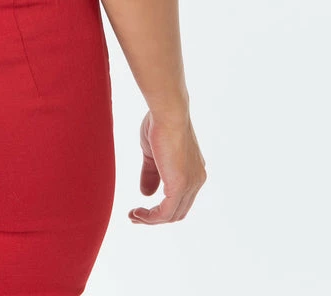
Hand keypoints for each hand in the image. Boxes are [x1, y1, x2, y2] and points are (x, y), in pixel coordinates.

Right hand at [129, 108, 206, 223]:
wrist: (167, 112)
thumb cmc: (160, 124)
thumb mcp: (153, 154)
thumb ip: (151, 174)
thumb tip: (145, 194)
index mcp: (193, 171)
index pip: (180, 198)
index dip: (161, 206)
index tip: (141, 206)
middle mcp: (197, 180)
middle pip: (178, 210)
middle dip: (155, 217)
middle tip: (134, 215)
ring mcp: (191, 184)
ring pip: (172, 214)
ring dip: (151, 219)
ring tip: (133, 215)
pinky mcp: (180, 185)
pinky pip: (166, 212)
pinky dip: (151, 217)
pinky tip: (137, 213)